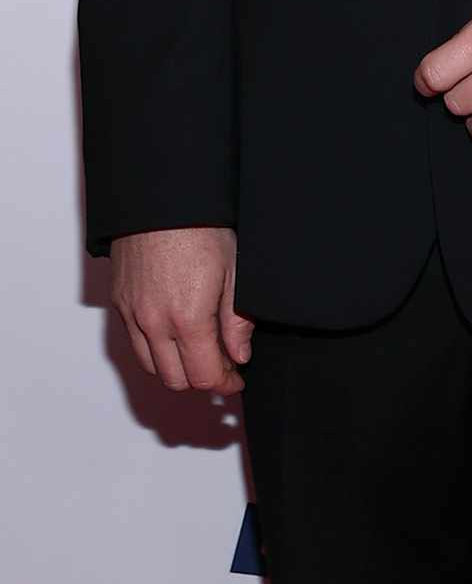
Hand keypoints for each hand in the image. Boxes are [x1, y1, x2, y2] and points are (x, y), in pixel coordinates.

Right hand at [110, 225, 252, 393]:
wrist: (161, 200)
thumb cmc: (202, 227)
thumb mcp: (235, 271)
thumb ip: (237, 320)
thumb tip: (239, 355)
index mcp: (188, 318)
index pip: (204, 376)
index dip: (225, 383)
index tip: (236, 379)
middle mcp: (154, 323)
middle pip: (176, 380)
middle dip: (202, 380)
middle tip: (223, 368)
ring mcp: (133, 315)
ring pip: (152, 367)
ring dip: (177, 369)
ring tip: (200, 353)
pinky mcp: (120, 304)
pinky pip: (135, 344)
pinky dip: (155, 351)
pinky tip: (176, 336)